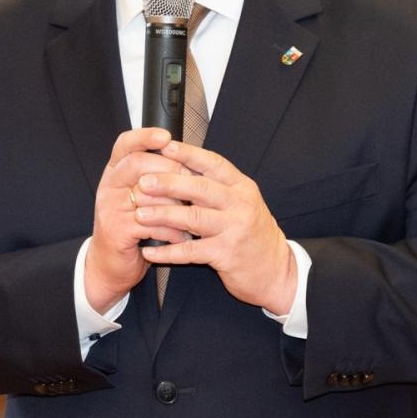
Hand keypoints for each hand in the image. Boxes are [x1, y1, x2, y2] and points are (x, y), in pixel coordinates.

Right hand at [83, 128, 188, 312]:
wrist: (110, 264)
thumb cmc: (132, 227)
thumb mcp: (139, 197)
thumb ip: (155, 177)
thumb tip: (189, 160)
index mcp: (115, 173)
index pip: (124, 144)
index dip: (144, 137)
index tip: (166, 136)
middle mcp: (109, 186)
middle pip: (137, 164)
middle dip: (170, 170)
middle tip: (192, 182)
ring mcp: (110, 208)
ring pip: (147, 194)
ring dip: (174, 204)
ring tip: (192, 215)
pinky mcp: (117, 230)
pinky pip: (150, 223)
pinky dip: (171, 230)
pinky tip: (181, 236)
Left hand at [132, 141, 297, 315]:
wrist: (277, 271)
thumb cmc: (252, 234)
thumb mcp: (242, 204)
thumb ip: (217, 187)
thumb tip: (182, 165)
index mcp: (242, 187)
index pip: (213, 164)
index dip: (188, 154)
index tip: (164, 146)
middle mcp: (241, 205)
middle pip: (200, 188)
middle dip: (169, 183)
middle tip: (143, 181)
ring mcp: (235, 229)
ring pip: (193, 218)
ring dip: (163, 215)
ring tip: (139, 214)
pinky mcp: (227, 254)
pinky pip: (191, 251)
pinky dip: (168, 251)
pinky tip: (149, 251)